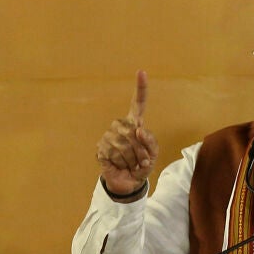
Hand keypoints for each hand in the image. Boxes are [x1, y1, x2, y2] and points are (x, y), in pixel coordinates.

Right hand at [96, 70, 159, 194]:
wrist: (129, 182)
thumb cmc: (142, 165)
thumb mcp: (153, 154)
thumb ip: (150, 141)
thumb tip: (138, 128)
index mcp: (135, 123)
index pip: (138, 103)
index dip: (140, 88)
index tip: (141, 72)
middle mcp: (120, 126)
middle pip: (133, 131)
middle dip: (141, 150)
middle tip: (142, 160)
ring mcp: (108, 135)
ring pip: (124, 144)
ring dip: (133, 159)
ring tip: (133, 164)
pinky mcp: (100, 147)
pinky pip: (114, 153)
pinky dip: (123, 163)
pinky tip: (121, 165)